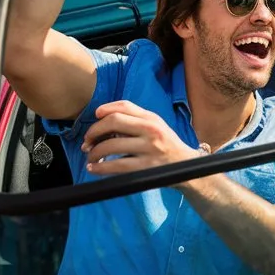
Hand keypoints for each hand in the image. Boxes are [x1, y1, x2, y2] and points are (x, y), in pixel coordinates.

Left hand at [82, 101, 204, 174]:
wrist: (187, 167)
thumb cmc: (166, 146)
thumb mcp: (156, 126)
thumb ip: (135, 119)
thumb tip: (102, 117)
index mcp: (152, 118)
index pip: (123, 106)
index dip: (104, 109)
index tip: (94, 118)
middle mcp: (151, 130)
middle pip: (113, 122)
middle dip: (94, 132)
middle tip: (87, 141)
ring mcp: (149, 149)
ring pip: (111, 146)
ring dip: (94, 152)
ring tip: (91, 157)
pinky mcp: (146, 168)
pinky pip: (116, 166)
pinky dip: (100, 168)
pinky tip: (94, 168)